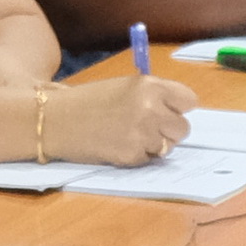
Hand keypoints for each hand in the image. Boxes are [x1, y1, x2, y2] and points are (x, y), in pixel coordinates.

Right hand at [44, 75, 196, 166]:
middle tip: (147, 127)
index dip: (178, 107)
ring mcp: (142, 134)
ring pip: (168, 146)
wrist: (56, 119)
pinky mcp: (132, 156)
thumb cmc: (90, 101)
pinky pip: (149, 159)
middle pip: (183, 128)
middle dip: (168, 130)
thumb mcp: (125, 86)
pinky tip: (118, 145)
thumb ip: (155, 95)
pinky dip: (138, 156)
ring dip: (154, 144)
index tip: (169, 111)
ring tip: (128, 135)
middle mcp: (151, 109)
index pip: (189, 101)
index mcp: (150, 86)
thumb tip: (180, 111)